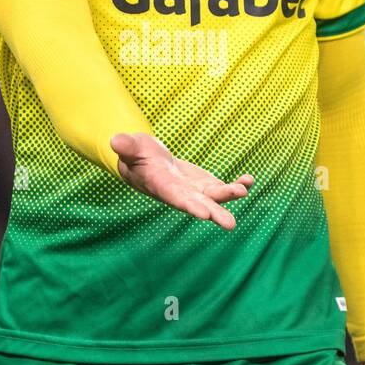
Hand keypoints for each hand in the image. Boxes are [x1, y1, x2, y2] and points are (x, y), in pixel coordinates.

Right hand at [109, 132, 253, 228]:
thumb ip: (126, 146)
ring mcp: (195, 191)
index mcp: (161, 187)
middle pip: (198, 204)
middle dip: (214, 212)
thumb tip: (115, 140)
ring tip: (243, 189)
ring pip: (214, 196)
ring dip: (230, 194)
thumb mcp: (130, 147)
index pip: (175, 198)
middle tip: (230, 224)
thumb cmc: (135, 154)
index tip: (204, 213)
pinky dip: (237, 184)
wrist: (146, 161)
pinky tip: (249, 180)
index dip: (189, 205)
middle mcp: (180, 193)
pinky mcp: (205, 184)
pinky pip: (223, 187)